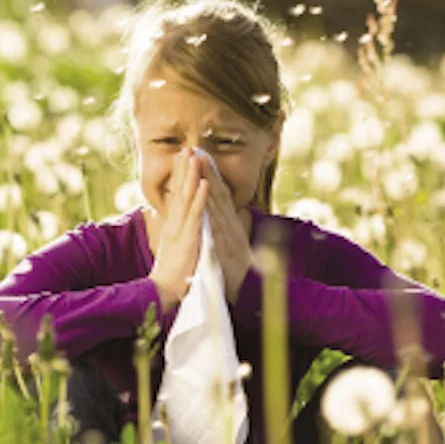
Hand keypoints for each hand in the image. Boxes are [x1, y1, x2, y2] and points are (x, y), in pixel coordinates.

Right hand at [149, 147, 209, 310]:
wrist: (164, 293)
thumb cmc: (172, 275)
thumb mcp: (176, 249)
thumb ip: (178, 235)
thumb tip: (182, 226)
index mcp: (173, 226)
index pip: (177, 196)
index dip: (180, 176)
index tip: (183, 158)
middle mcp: (175, 224)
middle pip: (180, 191)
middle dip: (183, 169)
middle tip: (186, 147)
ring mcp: (181, 230)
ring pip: (187, 198)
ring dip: (191, 176)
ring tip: (194, 156)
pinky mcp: (188, 239)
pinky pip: (196, 215)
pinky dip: (200, 198)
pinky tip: (204, 183)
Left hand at [197, 154, 254, 304]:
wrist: (247, 291)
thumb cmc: (236, 268)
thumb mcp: (231, 242)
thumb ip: (228, 225)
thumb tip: (226, 210)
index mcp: (229, 223)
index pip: (219, 194)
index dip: (210, 175)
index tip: (200, 156)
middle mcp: (231, 225)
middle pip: (218, 194)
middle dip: (208, 172)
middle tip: (197, 151)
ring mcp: (230, 235)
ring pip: (218, 206)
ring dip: (209, 185)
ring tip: (199, 165)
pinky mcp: (227, 249)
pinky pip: (218, 229)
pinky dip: (212, 214)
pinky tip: (206, 200)